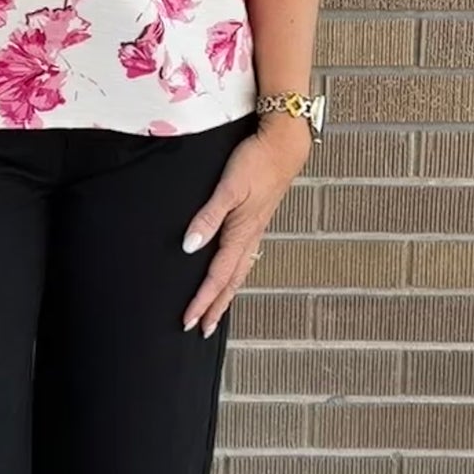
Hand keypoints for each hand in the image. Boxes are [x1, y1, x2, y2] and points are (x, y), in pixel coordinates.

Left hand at [180, 115, 312, 336]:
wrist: (284, 144)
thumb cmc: (256, 161)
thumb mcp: (228, 188)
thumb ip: (208, 217)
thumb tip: (189, 246)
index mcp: (241, 233)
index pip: (217, 277)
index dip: (202, 301)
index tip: (188, 321)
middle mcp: (250, 238)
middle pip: (231, 283)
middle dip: (215, 307)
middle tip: (201, 329)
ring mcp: (256, 231)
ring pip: (239, 273)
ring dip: (226, 295)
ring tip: (216, 312)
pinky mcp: (257, 221)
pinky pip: (245, 258)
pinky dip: (236, 275)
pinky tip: (233, 273)